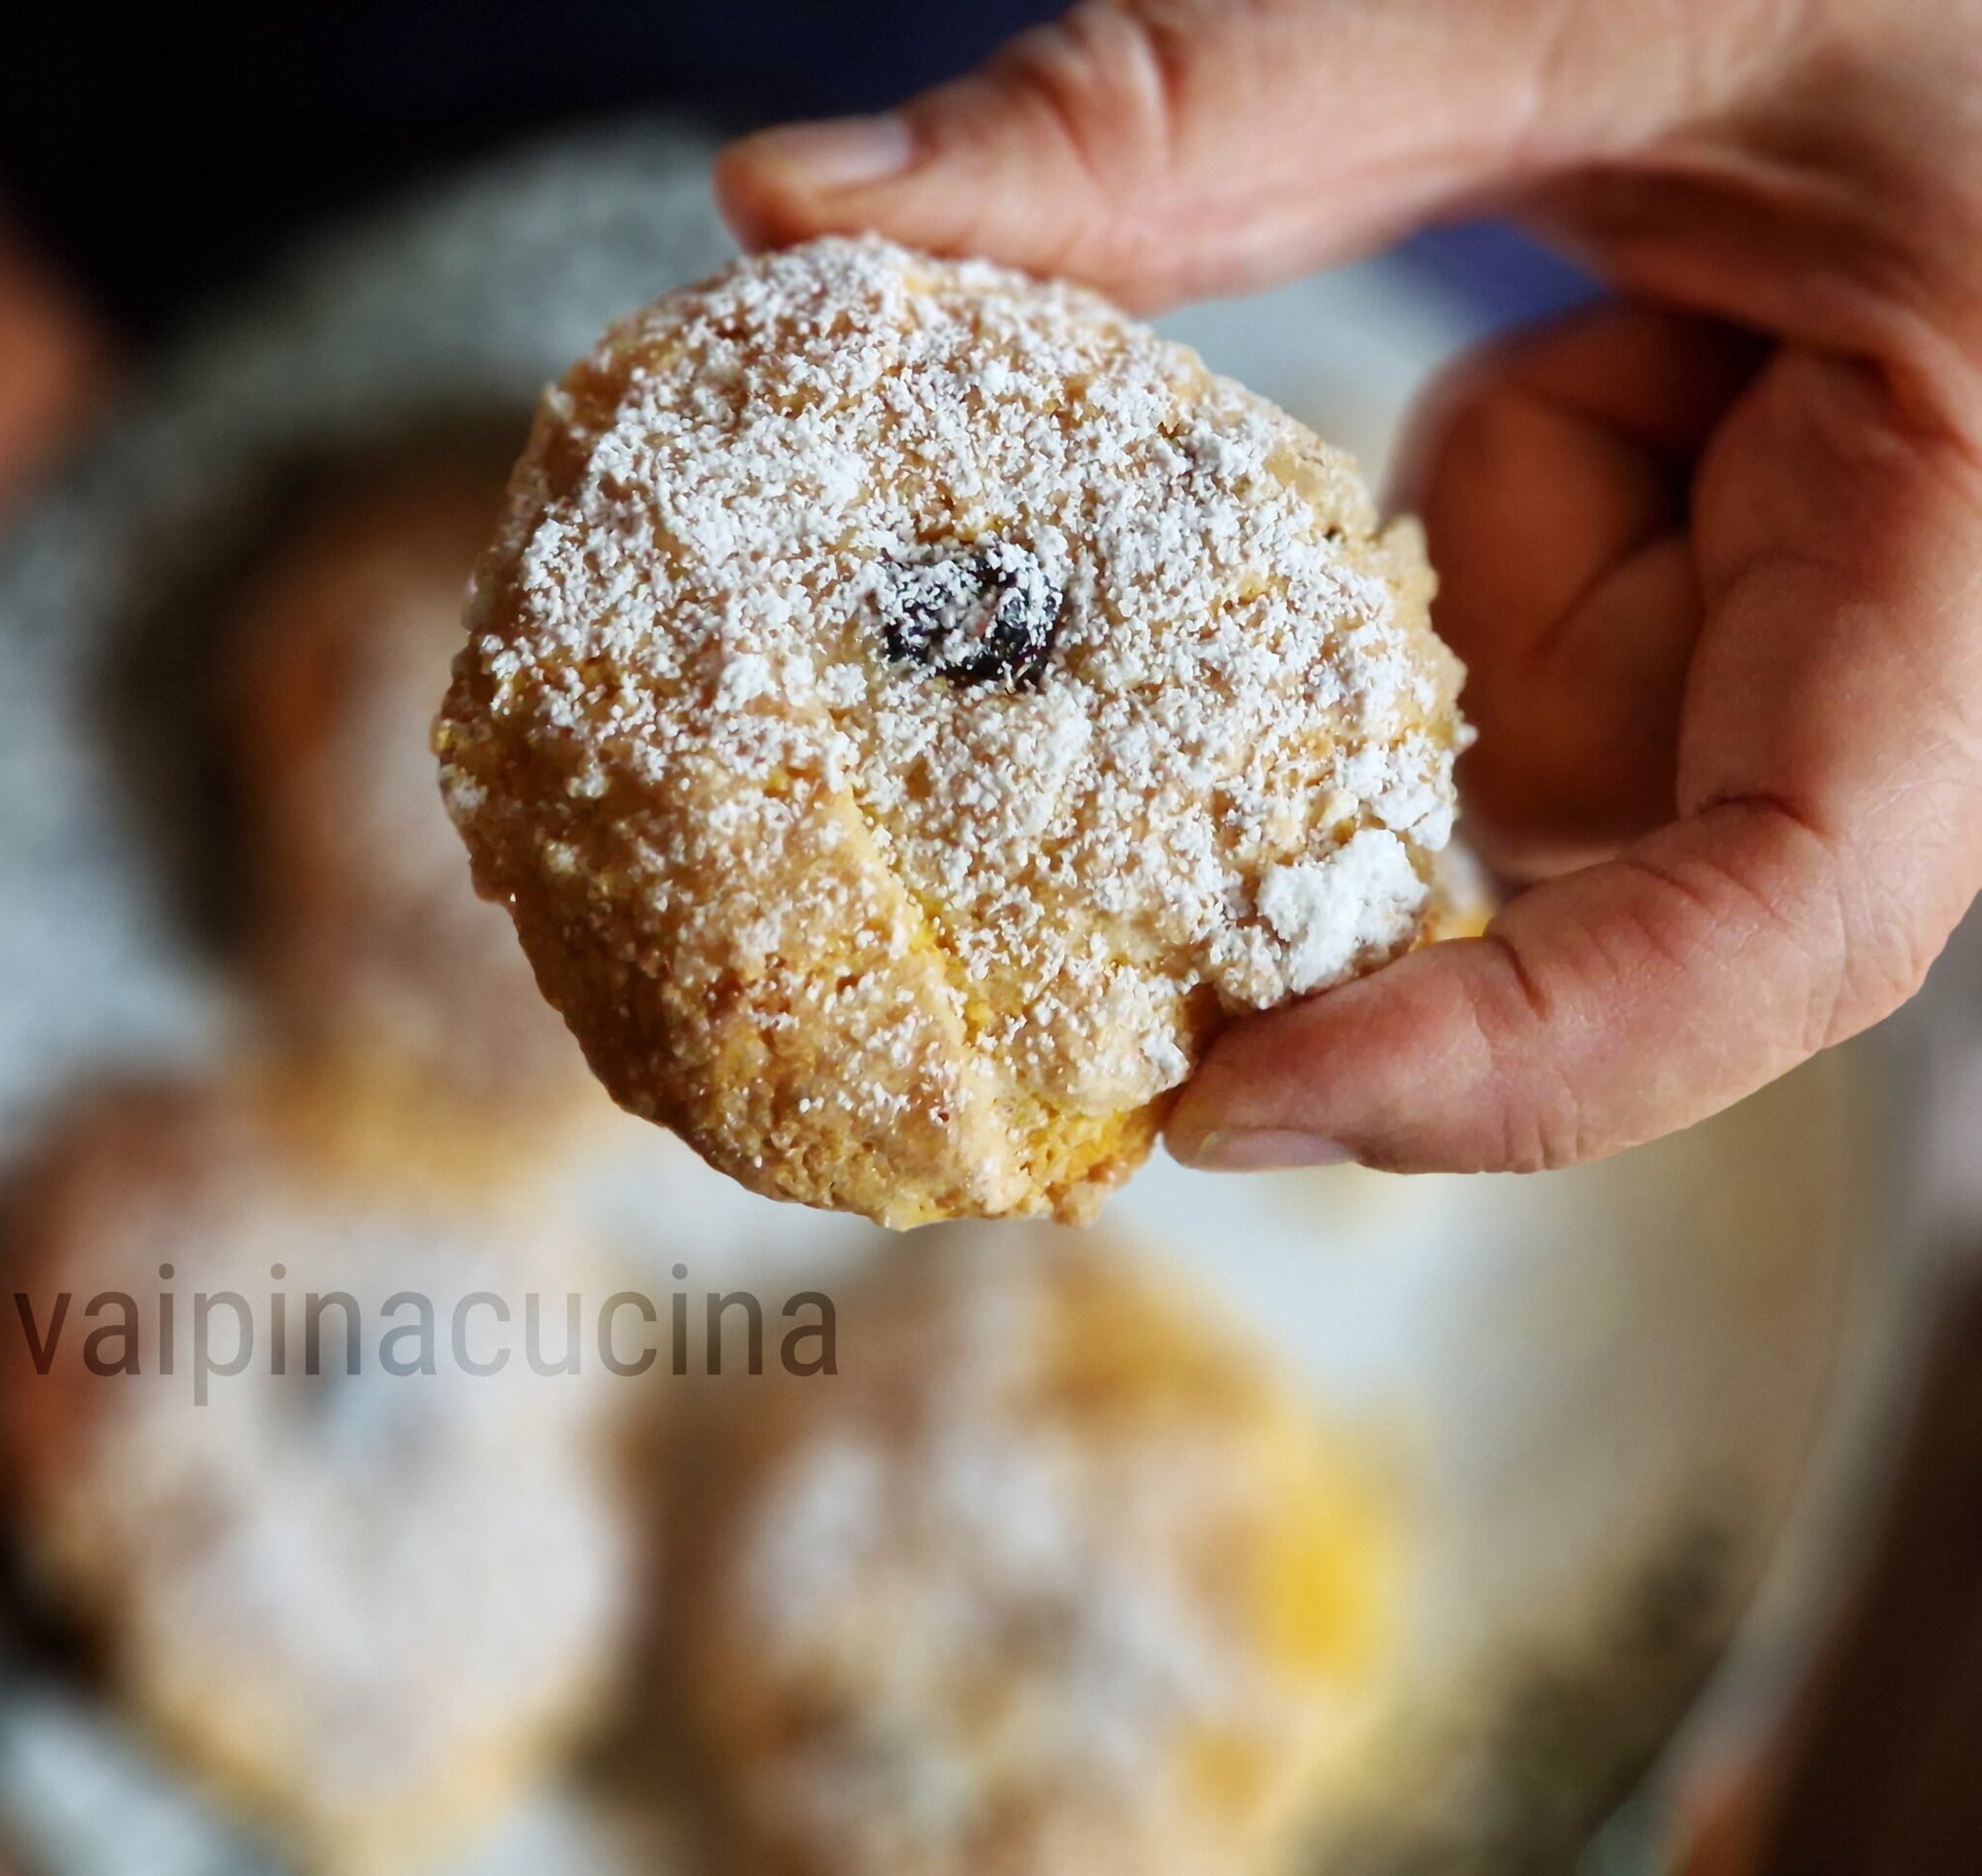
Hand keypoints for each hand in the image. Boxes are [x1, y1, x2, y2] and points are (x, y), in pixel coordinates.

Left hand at [720, 0, 1981, 1173]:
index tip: (1222, 1107)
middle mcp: (1925, 649)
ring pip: (1535, 743)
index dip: (1518, 1059)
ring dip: (1476, 556)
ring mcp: (1832, 631)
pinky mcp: (1751, 590)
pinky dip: (1497, 531)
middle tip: (1303, 641)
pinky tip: (1640, 357)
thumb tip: (786, 200)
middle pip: (1613, 863)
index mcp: (1981, 544)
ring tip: (1644, 313)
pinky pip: (1539, 648)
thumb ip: (1219, 100)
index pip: (1788, 914)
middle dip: (1414, 754)